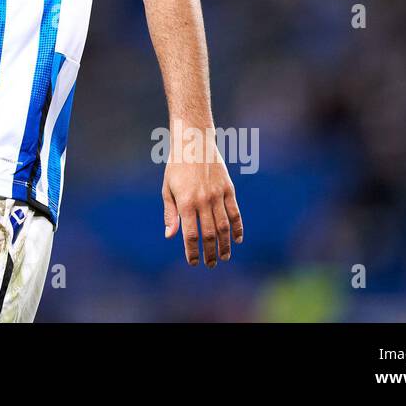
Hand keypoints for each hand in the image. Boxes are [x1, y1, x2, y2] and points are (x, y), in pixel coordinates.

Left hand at [162, 132, 243, 266]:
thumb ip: (170, 213)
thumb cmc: (176, 166)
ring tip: (224, 257)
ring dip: (225, 245)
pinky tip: (237, 239)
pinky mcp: (228, 189)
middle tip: (210, 264)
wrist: (194, 141)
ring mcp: (217, 195)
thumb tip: (170, 236)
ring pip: (224, 227)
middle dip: (210, 253)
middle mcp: (203, 200)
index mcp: (185, 202)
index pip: (190, 234)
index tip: (194, 262)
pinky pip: (235, 212)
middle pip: (209, 234)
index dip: (193, 251)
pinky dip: (238, 227)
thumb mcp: (167, 188)